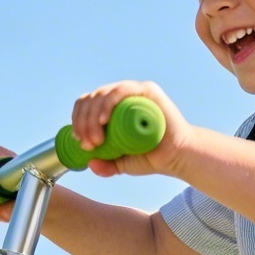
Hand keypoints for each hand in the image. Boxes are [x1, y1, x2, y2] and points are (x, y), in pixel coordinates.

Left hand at [70, 81, 193, 177]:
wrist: (177, 157)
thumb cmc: (152, 157)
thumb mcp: (122, 163)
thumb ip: (106, 164)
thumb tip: (90, 163)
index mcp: (112, 107)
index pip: (86, 104)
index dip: (77, 120)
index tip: (79, 140)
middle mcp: (121, 95)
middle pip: (91, 99)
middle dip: (83, 122)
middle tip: (89, 144)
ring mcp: (134, 91)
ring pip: (102, 95)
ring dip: (92, 117)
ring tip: (96, 139)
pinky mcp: (147, 91)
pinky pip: (121, 90)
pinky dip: (108, 103)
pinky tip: (104, 120)